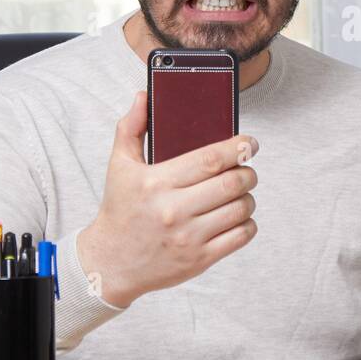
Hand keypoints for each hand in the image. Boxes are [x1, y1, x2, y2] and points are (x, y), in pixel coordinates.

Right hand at [77, 90, 259, 306]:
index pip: (209, 160)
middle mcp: (173, 210)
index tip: (250, 143)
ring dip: (248, 197)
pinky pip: (240, 236)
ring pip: (240, 209)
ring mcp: (188, 237)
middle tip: (246, 168)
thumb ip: (131, 128)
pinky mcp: (199, 259)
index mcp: (156, 183)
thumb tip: (144, 96)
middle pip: (231, 183)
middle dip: (247, 172)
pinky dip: (247, 223)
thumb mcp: (119, 166)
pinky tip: (236, 216)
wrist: (110, 263)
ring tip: (240, 192)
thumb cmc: (120, 210)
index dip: (238, 148)